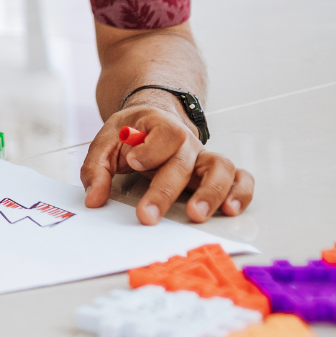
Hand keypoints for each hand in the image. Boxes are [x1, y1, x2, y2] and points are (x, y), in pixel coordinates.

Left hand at [81, 105, 253, 223]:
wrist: (152, 121)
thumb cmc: (131, 134)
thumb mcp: (107, 141)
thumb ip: (97, 169)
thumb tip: (94, 199)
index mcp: (158, 125)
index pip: (163, 134)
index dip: (151, 149)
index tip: (134, 162)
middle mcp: (186, 141)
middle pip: (183, 161)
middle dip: (165, 190)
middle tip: (148, 215)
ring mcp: (204, 156)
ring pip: (220, 168)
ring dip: (211, 192)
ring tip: (195, 214)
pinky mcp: (216, 172)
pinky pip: (240, 177)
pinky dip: (241, 192)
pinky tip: (230, 210)